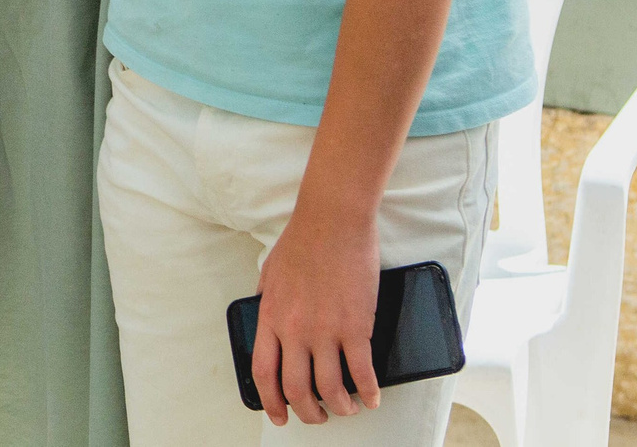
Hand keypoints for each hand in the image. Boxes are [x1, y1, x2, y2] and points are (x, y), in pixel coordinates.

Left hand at [250, 203, 382, 426]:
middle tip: (319, 416)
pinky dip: (368, 392)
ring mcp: (325, 330)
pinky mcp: (356, 326)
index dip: (271, 402)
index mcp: (270, 317)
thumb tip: (266, 320)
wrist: (331, 220)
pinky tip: (372, 397)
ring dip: (341, 407)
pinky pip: (362, 372)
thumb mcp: (270, 272)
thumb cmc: (302, 240)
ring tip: (347, 408)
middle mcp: (294, 329)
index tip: (280, 415)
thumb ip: (267, 300)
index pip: (264, 373)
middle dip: (309, 413)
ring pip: (331, 389)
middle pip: (297, 390)